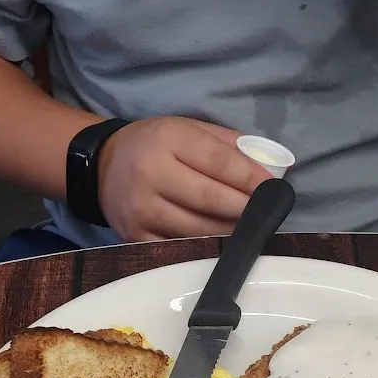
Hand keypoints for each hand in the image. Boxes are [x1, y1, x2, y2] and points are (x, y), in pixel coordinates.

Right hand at [97, 116, 272, 241]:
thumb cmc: (154, 146)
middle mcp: (151, 174)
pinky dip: (205, 248)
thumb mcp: (186, 129)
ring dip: (230, 233)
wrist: (103, 168)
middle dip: (245, 209)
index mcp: (167, 140)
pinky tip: (221, 244)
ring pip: (198, 229)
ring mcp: (142, 209)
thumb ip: (226, 145)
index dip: (250, 179)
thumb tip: (267, 168)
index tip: (274, 189)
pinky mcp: (136, 237)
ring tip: (250, 230)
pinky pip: (180, 248)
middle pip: (211, 199)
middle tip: (268, 214)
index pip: (219, 162)